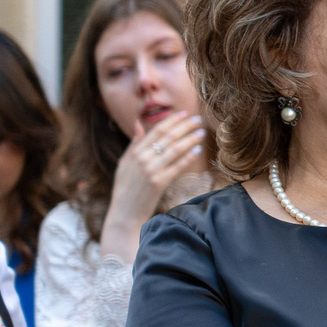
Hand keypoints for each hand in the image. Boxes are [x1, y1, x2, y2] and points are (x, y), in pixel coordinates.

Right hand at [103, 115, 207, 249]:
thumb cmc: (125, 188)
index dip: (172, 121)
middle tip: (198, 118)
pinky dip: (188, 156)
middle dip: (184, 126)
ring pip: (174, 149)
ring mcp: (151, 170)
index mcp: (134, 152)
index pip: (156, 131)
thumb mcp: (124, 163)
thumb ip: (134, 144)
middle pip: (167, 137)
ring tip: (201, 131)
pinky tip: (198, 149)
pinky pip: (177, 166)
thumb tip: (138, 124)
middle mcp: (142, 158)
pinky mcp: (159, 182)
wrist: (125, 212)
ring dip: (190, 138)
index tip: (184, 113)